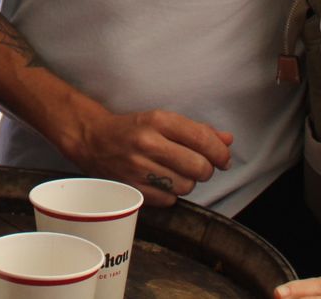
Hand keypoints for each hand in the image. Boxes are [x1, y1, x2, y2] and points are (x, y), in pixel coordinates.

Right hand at [63, 108, 232, 205]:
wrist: (93, 140)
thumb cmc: (133, 129)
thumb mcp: (162, 120)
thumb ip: (198, 130)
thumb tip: (228, 140)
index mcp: (158, 120)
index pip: (202, 139)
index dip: (220, 152)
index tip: (224, 158)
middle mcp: (148, 143)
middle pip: (199, 167)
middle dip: (205, 169)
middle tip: (199, 166)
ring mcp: (139, 168)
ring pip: (186, 186)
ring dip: (188, 182)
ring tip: (176, 173)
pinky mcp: (133, 188)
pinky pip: (169, 199)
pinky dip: (171, 193)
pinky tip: (161, 182)